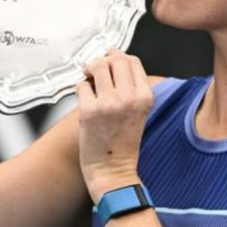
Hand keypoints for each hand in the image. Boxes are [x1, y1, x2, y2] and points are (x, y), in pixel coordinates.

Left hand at [76, 48, 153, 200]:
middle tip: (96, 69)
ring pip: (97, 66)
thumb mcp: (139, 111)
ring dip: (89, 69)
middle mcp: (129, 97)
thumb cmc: (123, 144)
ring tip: (88, 78)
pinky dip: (80, 87)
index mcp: (145, 97)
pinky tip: (84, 97)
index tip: (110, 58)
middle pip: (115, 59)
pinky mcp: (89, 110)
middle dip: (103, 60)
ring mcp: (109, 103)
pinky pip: (81, 85)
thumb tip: (114, 59)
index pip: (133, 61)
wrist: (113, 170)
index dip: (119, 56)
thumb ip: (131, 87)